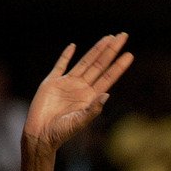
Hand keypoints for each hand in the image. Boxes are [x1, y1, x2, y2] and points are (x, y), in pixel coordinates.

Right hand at [24, 33, 132, 152]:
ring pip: (85, 62)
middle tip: (123, 36)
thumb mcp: (80, 121)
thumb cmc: (62, 132)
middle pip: (100, 64)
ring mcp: (67, 83)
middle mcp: (82, 87)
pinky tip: (73, 46)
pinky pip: (60, 66)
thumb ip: (93, 109)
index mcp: (91, 96)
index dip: (119, 65)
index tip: (129, 54)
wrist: (40, 134)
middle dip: (111, 50)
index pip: (109, 76)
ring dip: (96, 49)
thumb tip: (106, 94)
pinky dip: (66, 56)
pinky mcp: (51, 82)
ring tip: (108, 38)